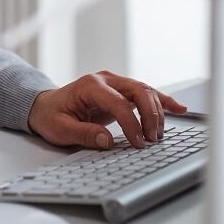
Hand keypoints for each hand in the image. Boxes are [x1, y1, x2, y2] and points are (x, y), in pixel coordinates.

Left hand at [27, 70, 186, 149]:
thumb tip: (107, 141)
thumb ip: (82, 134)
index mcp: (90, 86)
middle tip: (152, 140)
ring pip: (145, 91)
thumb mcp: (59, 129)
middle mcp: (105, 80)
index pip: (119, 102)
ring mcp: (115, 84)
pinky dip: (162, 101)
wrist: (45, 106)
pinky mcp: (121, 91)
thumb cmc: (51, 116)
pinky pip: (146, 94)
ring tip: (159, 136)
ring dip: (157, 112)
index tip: (138, 143)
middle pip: (138, 90)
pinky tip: (179, 108)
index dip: (132, 123)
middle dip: (150, 115)